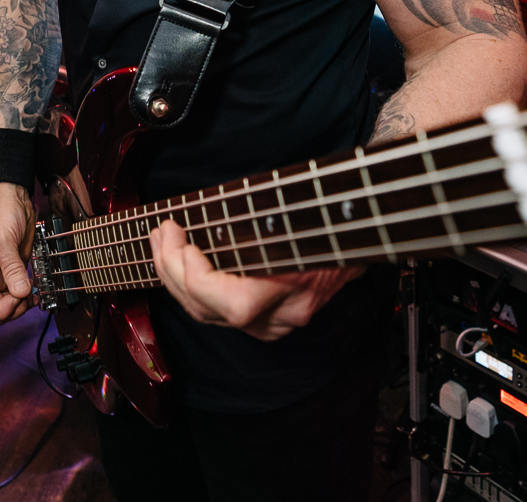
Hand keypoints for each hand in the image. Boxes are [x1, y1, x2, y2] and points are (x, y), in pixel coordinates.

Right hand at [0, 182, 36, 323]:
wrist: (11, 197)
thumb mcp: (3, 241)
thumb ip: (12, 269)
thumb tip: (21, 293)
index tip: (14, 298)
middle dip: (12, 310)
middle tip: (26, 295)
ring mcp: (1, 276)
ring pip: (8, 306)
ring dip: (21, 306)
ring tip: (33, 294)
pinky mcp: (15, 271)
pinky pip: (19, 293)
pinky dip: (27, 296)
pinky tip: (36, 290)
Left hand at [150, 218, 361, 340]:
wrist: (364, 230)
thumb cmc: (330, 208)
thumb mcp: (296, 204)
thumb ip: (252, 215)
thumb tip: (203, 213)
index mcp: (296, 291)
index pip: (234, 305)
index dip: (197, 274)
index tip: (180, 234)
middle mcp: (283, 316)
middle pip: (209, 312)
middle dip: (172, 269)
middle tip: (161, 231)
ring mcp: (274, 323)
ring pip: (207, 315)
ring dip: (174, 276)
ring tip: (162, 240)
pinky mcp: (267, 321)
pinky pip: (217, 311)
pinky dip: (192, 285)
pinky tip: (179, 260)